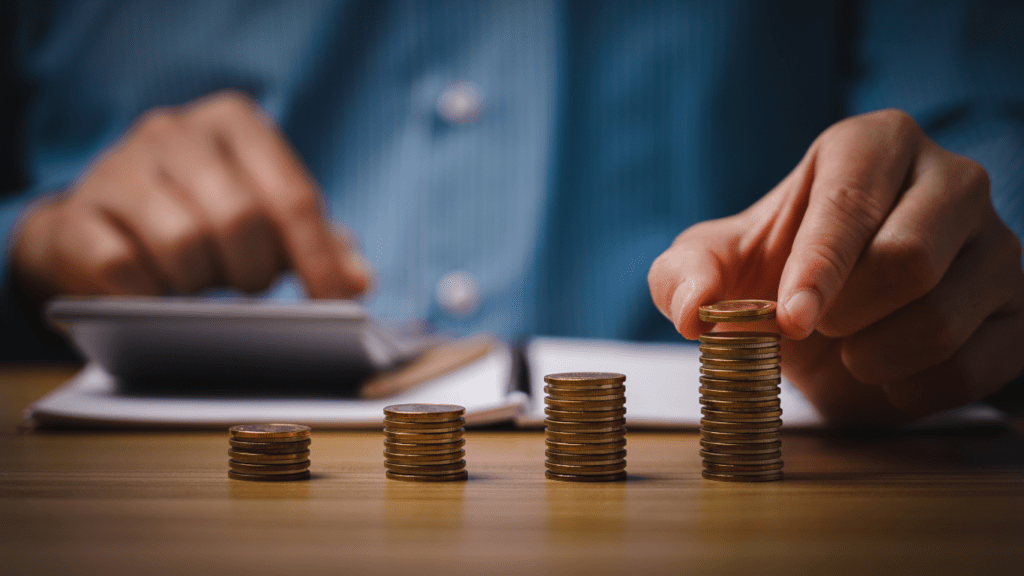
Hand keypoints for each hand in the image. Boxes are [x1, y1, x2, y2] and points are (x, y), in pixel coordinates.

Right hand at [11, 91, 371, 300]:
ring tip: (200, 286)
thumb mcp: (266, 216)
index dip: (318, 260)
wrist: (98, 223)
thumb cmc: (201, 216)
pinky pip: (123, 268)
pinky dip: (149, 295)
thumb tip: (360, 280)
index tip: (337, 305)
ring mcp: (117, 168)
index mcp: (234, 123)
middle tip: (250, 290)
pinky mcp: (75, 215)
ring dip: (201, 284)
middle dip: (255, 271)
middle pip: (239, 218)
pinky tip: (154, 294)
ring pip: (183, 243)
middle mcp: (174, 132)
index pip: (292, 196)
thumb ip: (317, 242)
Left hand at [649, 109, 1023, 425]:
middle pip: (909, 257)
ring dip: (875, 356)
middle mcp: (950, 179)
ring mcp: (998, 244)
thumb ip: (683, 275)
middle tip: (815, 330)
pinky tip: (887, 374)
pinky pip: (976, 365)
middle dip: (846, 313)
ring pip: (944, 316)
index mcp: (873, 145)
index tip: (791, 320)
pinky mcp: (1019, 310)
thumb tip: (692, 311)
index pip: (851, 201)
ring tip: (849, 350)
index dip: (818, 268)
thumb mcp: (715, 264)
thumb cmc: (776, 273)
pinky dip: (914, 389)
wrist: (839, 322)